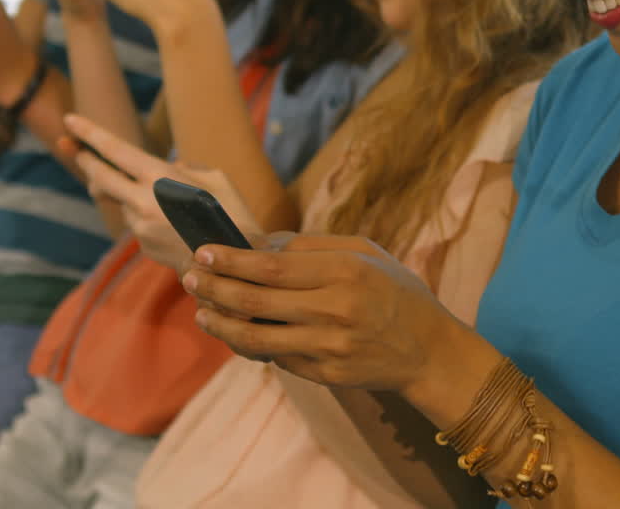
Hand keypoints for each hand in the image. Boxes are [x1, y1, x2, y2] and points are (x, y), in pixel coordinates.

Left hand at [60, 113, 259, 269]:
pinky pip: (138, 223)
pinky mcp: (142, 244)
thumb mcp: (217, 179)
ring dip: (132, 196)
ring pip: (122, 202)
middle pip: (100, 176)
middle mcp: (143, 201)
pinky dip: (149, 218)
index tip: (69, 120)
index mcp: (161, 177)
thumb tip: (169, 167)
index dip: (89, 133)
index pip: (115, 150)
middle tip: (74, 149)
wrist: (233, 264)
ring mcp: (140, 226)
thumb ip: (185, 168)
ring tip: (171, 206)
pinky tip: (177, 227)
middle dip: (85, 160)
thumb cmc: (232, 215)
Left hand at [182, 234, 464, 393]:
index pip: (271, 266)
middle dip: (215, 287)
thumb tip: (258, 245)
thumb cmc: (393, 291)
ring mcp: (329, 346)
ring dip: (221, 322)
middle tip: (190, 278)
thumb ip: (311, 246)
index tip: (204, 251)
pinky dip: (249, 344)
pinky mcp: (325, 374)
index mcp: (345, 271)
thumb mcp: (365, 254)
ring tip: (201, 311)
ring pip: (256, 336)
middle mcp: (335, 309)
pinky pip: (276, 357)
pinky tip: (234, 331)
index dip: (231, 260)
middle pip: (255, 299)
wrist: (429, 349)